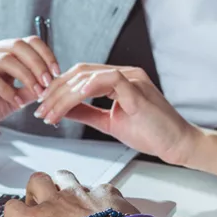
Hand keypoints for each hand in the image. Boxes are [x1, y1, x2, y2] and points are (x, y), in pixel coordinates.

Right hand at [0, 37, 59, 134]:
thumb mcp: (16, 97)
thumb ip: (32, 88)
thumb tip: (54, 84)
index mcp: (4, 52)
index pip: (29, 41)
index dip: (46, 54)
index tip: (57, 72)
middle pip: (18, 45)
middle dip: (38, 63)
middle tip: (48, 83)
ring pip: (5, 59)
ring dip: (26, 76)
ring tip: (36, 93)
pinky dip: (6, 90)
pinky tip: (16, 102)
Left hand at [35, 64, 198, 165]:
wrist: (176, 143)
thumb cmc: (149, 132)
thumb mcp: (109, 122)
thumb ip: (87, 112)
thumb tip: (63, 110)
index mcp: (118, 79)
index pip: (80, 75)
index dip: (58, 87)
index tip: (42, 104)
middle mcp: (125, 74)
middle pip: (80, 72)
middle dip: (55, 91)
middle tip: (40, 110)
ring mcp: (133, 80)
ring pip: (89, 76)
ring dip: (65, 95)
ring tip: (50, 113)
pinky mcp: (138, 92)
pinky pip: (111, 80)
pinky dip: (90, 86)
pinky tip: (75, 97)